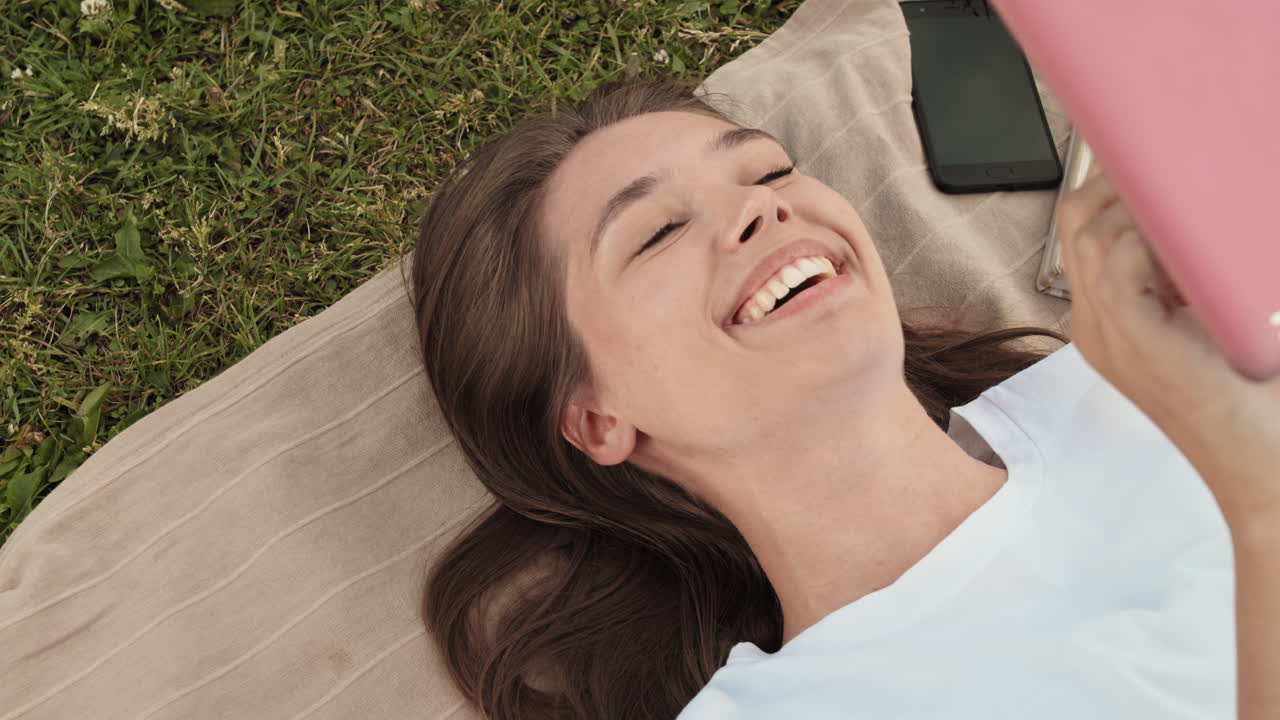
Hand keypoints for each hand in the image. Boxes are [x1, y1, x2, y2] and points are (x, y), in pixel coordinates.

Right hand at [1056, 165, 1279, 521]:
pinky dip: (1148, 242)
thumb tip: (1203, 212)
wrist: (1269, 471)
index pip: (1084, 230)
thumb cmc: (1257, 399)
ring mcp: (1107, 336)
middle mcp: (1097, 326)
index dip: (1116, 189)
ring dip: (1141, 210)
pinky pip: (1113, 265)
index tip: (1162, 168)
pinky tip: (1192, 252)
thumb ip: (1195, 272)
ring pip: (1087, 234)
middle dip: (1123, 185)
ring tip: (1195, 218)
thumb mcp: (1218, 318)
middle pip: (1075, 221)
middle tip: (1180, 182)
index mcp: (1112, 320)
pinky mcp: (1131, 342)